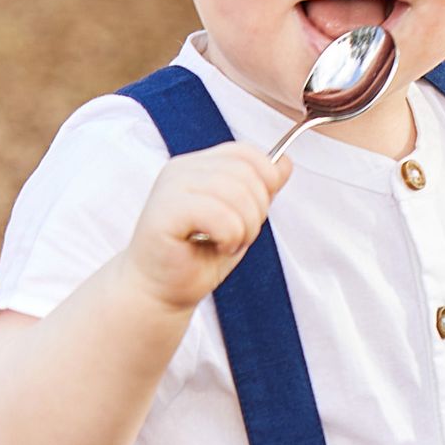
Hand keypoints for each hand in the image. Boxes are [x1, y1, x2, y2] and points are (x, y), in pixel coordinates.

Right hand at [125, 144, 292, 311]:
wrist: (159, 292)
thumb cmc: (195, 260)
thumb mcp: (239, 221)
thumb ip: (259, 191)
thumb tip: (285, 163)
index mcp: (198, 166)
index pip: (246, 153)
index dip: (266, 180)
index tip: (256, 213)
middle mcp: (182, 169)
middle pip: (246, 172)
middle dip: (257, 212)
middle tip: (239, 237)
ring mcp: (171, 186)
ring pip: (237, 193)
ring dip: (244, 228)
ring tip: (228, 244)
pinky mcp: (166, 210)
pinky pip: (219, 213)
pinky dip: (230, 236)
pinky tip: (218, 247)